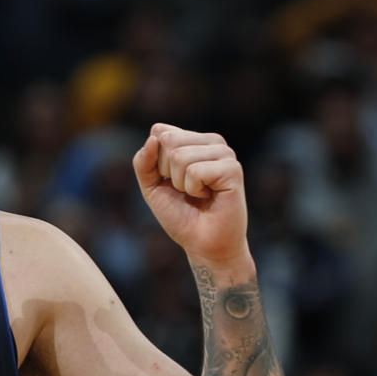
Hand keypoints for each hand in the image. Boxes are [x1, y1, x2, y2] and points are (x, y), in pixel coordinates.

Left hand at [132, 123, 249, 265]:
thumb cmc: (180, 215)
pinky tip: (209, 196)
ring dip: (180, 184)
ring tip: (197, 194)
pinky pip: (194, 171)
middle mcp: (212, 141)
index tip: (169, 181)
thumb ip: (143, 162)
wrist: (203, 244)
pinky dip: (194, 190)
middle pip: (168, 140)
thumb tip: (153, 138)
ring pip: (179, 156)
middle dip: (166, 172)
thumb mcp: (151, 186)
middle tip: (184, 190)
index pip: (159, 132)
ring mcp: (225, 153)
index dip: (155, 162)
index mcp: (194, 140)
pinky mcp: (232, 168)